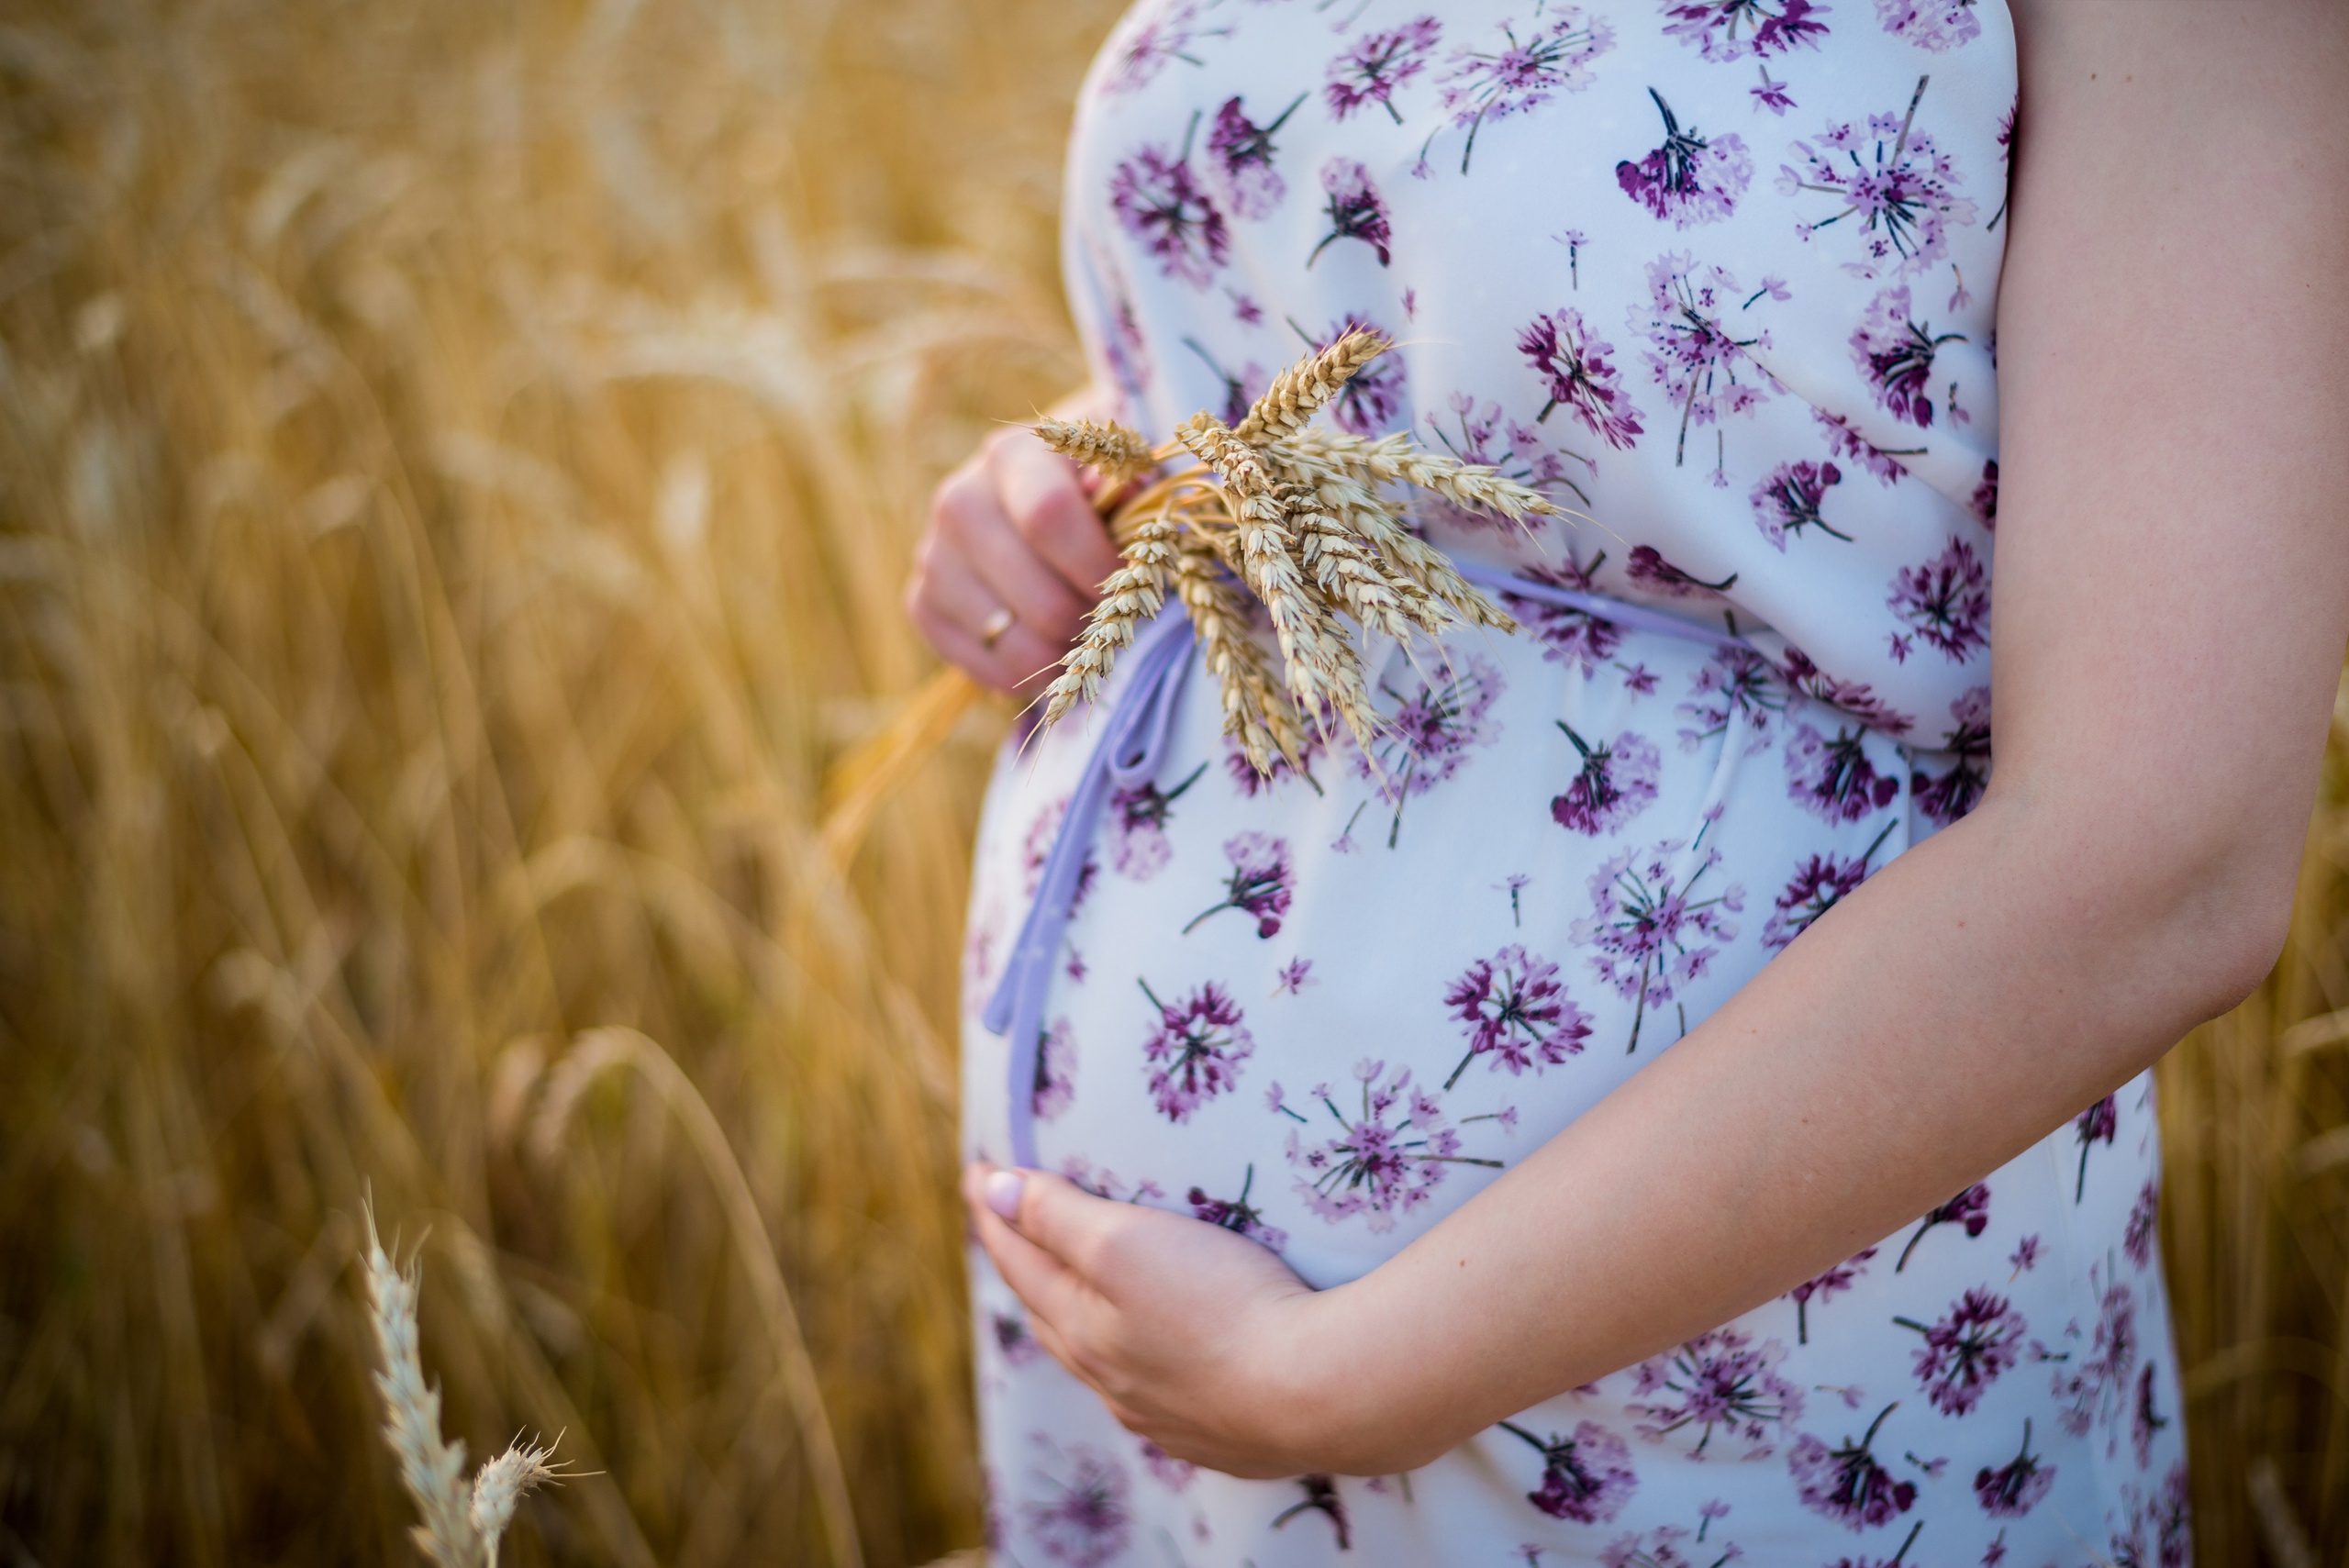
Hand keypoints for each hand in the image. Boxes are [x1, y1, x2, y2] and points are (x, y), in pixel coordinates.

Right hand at [906, 394, 1124, 694]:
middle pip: (1036, 595)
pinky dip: (1023, 674)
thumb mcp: (1125, 465)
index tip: (1135, 587)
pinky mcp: (923, 601)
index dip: (1098, 565)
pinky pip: (980, 663)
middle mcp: (961, 500)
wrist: (1039, 496)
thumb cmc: (1097, 485)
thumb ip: (1137, 481)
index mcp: (1013, 455)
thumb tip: (1129, 495)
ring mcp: (935, 554)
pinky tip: (1048, 654)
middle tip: (1116, 624)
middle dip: (1089, 624)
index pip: (1048, 517)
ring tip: (1087, 643)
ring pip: (1008, 640)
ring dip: (1060, 657)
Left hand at [962, 1161, 1333, 1478]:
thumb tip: (994, 1192)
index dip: (996, 1212)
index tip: (975, 1174)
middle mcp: (1112, 1379)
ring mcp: (1163, 1413)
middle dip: (1026, 1264)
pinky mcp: (1216, 1432)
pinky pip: (1152, 1390)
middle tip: (1011, 1228)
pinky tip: (1150, 1358)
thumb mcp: (1128, 1242)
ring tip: (1069, 1291)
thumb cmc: (1221, 1306)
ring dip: (1076, 1317)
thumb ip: (1059, 1217)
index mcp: (1083, 1329)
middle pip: (1051, 1312)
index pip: (1021, 1261)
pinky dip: (1132, 1358)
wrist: (1319, 1394)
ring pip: (1099, 1358)